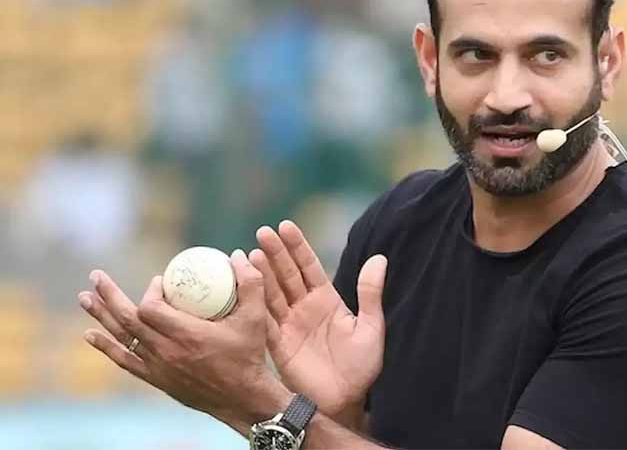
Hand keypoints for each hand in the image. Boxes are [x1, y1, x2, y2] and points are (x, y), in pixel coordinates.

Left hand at [78, 251, 291, 434]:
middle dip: (110, 295)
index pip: (151, 309)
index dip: (150, 292)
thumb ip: (250, 284)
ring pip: (122, 338)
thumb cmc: (249, 356)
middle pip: (128, 319)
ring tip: (84, 297)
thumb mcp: (256, 318)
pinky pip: (124, 361)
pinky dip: (106, 347)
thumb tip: (239, 255)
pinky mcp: (156, 378)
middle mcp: (166, 351)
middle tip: (97, 276)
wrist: (241, 398)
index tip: (160, 282)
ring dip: (101, 316)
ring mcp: (158, 366)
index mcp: (187, 335)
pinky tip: (90, 334)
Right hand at [251, 220, 386, 417]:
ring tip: (251, 252)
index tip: (286, 226)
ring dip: (262, 273)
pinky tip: (246, 285)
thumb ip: (371, 293)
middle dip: (275, 253)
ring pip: (272, 292)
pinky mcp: (278, 343)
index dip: (298, 246)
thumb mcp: (371, 327)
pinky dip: (255, 302)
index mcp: (326, 299)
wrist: (346, 401)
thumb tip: (380, 258)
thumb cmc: (362, 367)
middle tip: (263, 231)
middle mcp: (304, 307)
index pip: (309, 266)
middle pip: (287, 274)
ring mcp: (289, 324)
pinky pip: (264, 319)